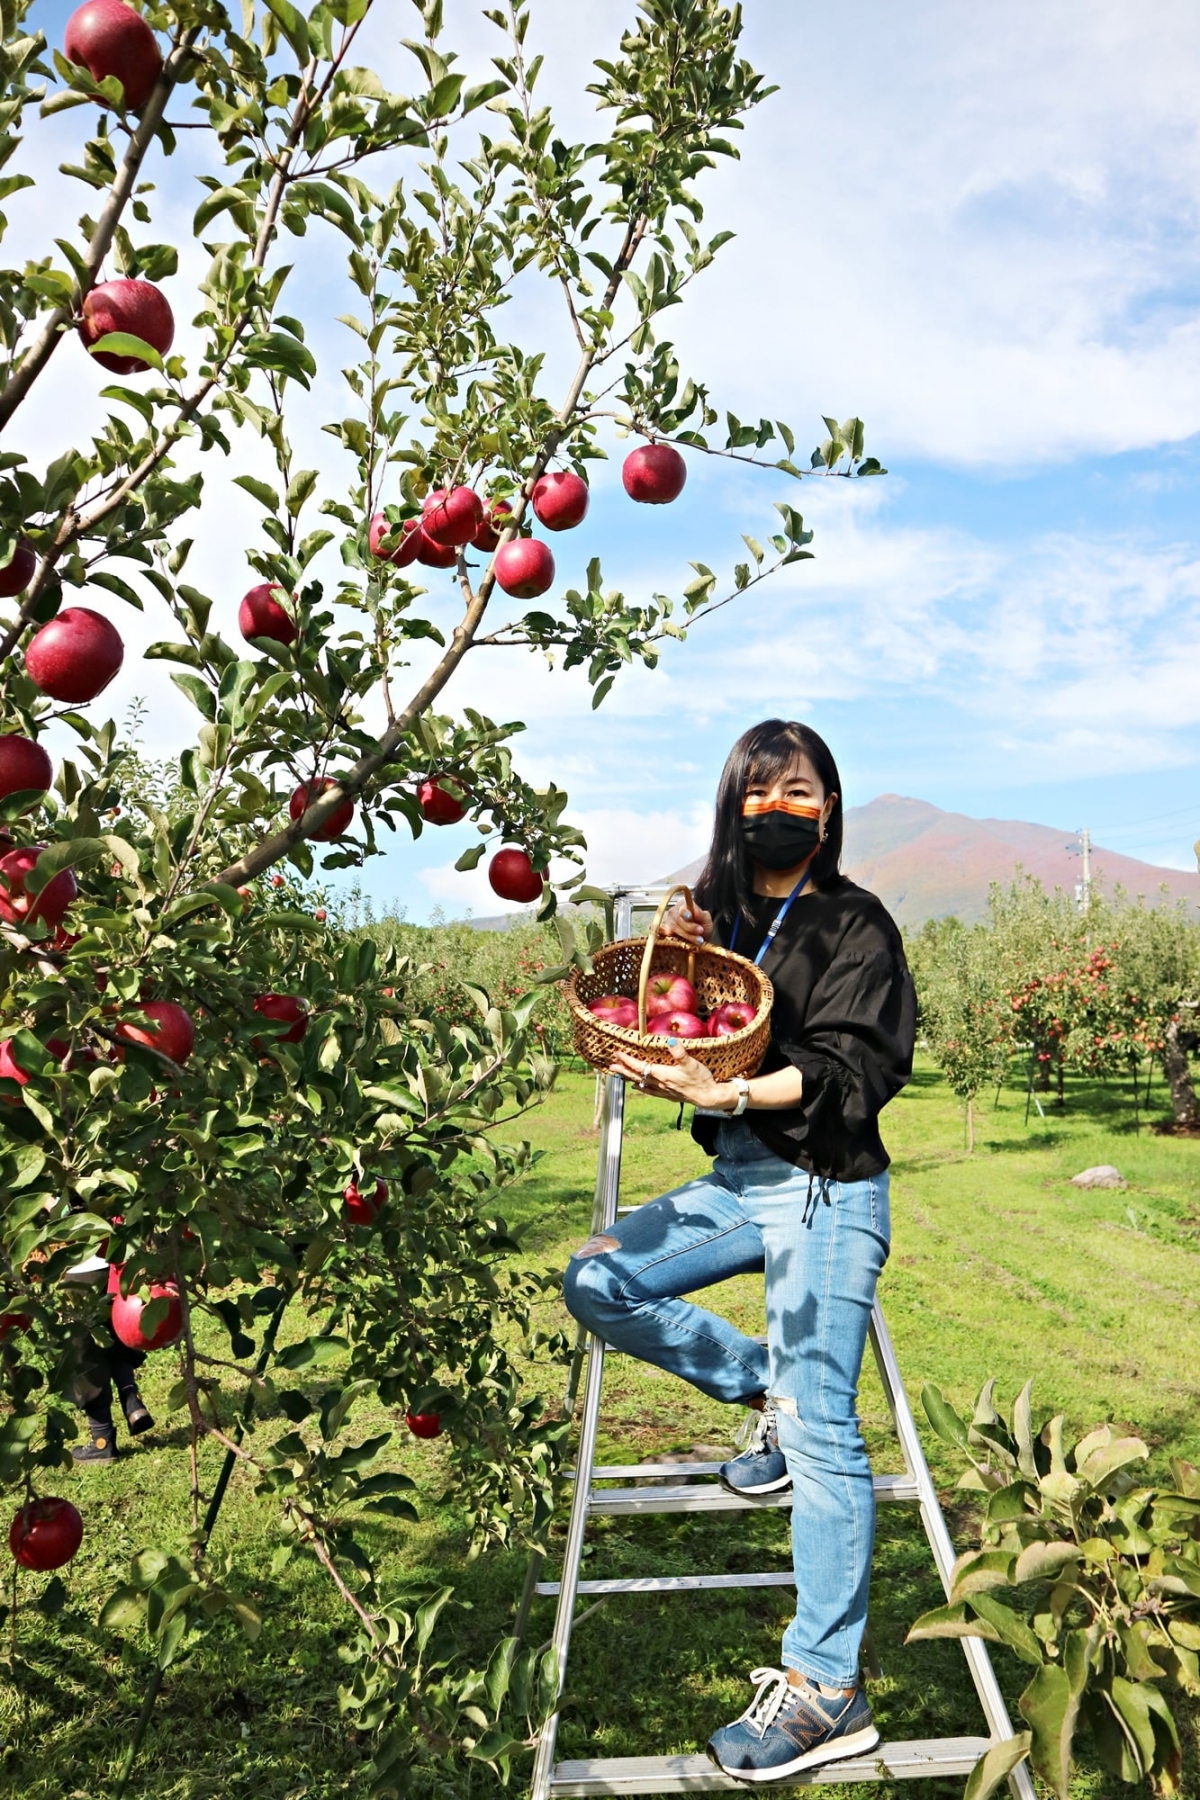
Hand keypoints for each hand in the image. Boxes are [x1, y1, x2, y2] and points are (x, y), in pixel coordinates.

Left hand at [610, 1040, 733, 1108]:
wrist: (708, 1097)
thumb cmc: (700, 1079)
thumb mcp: (692, 1063)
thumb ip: (680, 1052)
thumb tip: (670, 1041)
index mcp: (663, 1074)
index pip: (640, 1066)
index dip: (627, 1060)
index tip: (617, 1054)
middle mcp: (660, 1083)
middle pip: (637, 1075)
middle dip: (623, 1069)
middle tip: (611, 1065)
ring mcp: (663, 1090)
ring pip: (641, 1083)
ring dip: (629, 1078)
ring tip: (619, 1075)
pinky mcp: (668, 1095)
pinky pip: (650, 1091)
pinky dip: (641, 1087)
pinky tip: (638, 1086)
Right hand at [661, 899, 713, 946]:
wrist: (699, 939)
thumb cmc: (702, 927)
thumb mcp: (706, 921)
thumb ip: (702, 915)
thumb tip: (695, 911)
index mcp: (683, 904)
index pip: (682, 908)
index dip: (686, 913)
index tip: (690, 917)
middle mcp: (673, 911)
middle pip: (678, 919)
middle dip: (689, 927)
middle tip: (700, 931)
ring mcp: (666, 921)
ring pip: (673, 928)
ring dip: (686, 935)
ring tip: (698, 940)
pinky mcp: (663, 931)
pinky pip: (662, 933)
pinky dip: (668, 936)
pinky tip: (675, 940)